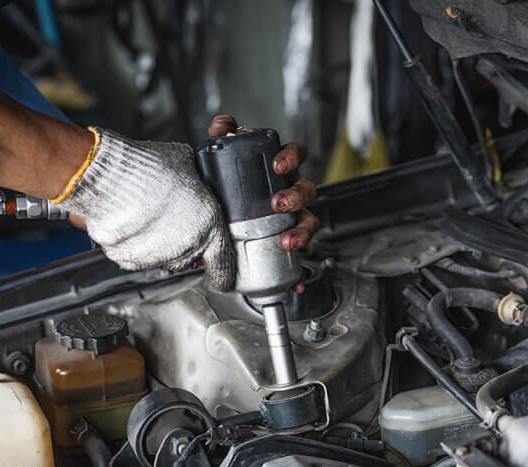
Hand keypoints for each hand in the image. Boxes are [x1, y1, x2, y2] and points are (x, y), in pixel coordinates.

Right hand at [55, 128, 234, 288]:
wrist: (110, 175)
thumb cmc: (148, 167)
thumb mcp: (187, 166)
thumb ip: (196, 184)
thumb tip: (194, 183)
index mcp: (209, 227)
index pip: (224, 266)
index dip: (223, 274)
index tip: (220, 277)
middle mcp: (186, 247)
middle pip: (188, 258)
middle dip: (181, 243)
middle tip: (168, 219)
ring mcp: (157, 257)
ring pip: (161, 256)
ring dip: (156, 241)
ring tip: (145, 212)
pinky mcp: (129, 260)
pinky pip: (134, 254)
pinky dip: (132, 241)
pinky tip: (129, 219)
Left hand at [208, 115, 318, 259]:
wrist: (219, 218)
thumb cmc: (231, 186)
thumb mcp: (223, 160)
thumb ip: (222, 138)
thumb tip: (223, 124)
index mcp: (280, 169)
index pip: (296, 155)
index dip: (291, 157)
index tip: (277, 165)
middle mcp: (291, 192)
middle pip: (307, 190)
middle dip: (296, 197)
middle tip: (278, 203)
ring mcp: (291, 218)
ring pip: (309, 222)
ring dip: (301, 232)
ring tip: (287, 241)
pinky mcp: (286, 242)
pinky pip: (298, 258)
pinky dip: (298, 271)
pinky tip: (295, 282)